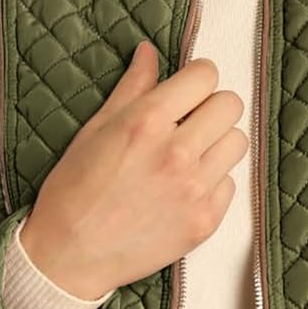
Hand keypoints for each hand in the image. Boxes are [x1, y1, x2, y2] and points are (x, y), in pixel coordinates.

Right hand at [19, 39, 246, 296]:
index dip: (197, 78)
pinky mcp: (205, 221)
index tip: (187, 89)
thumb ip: (132, 88)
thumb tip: (150, 51)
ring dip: (217, 143)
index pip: (206, 76)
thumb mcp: (95, 129)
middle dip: (211, 108)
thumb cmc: (74, 191)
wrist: (70, 256)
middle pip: (230, 106)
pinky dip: (213, 183)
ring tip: (189, 156)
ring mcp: (195, 190)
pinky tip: (184, 190)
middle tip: (190, 122)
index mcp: (148, 122)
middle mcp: (177, 153)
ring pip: (237, 143)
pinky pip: (230, 184)